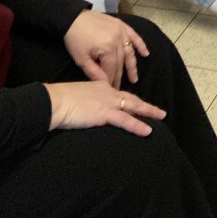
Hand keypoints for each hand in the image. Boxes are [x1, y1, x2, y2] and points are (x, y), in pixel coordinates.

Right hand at [45, 81, 164, 136]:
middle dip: (146, 105)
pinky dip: (137, 125)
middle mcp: (108, 92)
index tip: (138, 105)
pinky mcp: (105, 113)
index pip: (120, 94)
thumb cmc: (61, 100)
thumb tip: (88, 108)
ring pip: (133, 106)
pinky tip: (147, 130)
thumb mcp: (78, 96)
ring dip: (148, 112)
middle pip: (131, 98)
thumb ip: (87, 100)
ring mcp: (108, 102)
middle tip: (160, 111)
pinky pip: (125, 120)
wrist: (55, 101)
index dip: (130, 101)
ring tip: (161, 117)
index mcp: (101, 86)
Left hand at [63, 11, 149, 87]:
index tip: (111, 91)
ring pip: (130, 52)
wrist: (73, 18)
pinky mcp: (122, 24)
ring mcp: (122, 31)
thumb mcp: (81, 59)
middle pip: (121, 62)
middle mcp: (118, 39)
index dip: (111, 81)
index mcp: (107, 48)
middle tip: (119, 88)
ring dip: (132, 65)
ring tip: (134, 78)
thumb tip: (105, 85)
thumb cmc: (75, 39)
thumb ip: (94, 73)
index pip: (112, 69)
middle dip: (120, 76)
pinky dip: (141, 45)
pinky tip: (145, 53)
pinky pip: (134, 36)